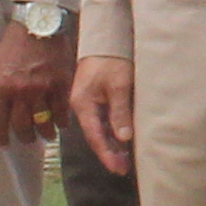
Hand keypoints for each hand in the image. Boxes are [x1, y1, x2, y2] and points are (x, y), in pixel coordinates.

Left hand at [0, 19, 73, 146]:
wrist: (39, 21)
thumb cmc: (17, 40)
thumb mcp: (0, 63)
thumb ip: (2, 85)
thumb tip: (3, 104)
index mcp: (2, 86)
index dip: (1, 136)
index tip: (4, 144)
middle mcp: (22, 92)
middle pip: (22, 126)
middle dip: (24, 137)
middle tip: (27, 139)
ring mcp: (43, 89)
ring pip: (43, 123)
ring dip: (45, 133)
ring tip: (46, 135)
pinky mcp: (61, 84)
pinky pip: (61, 111)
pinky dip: (62, 121)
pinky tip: (61, 124)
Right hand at [72, 54, 135, 176]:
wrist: (106, 36)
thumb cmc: (112, 58)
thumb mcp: (120, 85)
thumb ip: (120, 112)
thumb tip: (123, 139)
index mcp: (83, 104)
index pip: (95, 136)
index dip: (107, 154)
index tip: (118, 169)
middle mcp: (81, 106)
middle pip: (94, 136)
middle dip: (108, 153)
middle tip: (123, 170)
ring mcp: (87, 102)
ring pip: (98, 129)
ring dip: (110, 144)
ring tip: (124, 160)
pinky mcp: (94, 97)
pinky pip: (101, 120)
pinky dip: (110, 132)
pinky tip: (120, 141)